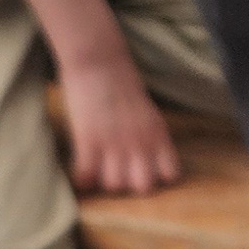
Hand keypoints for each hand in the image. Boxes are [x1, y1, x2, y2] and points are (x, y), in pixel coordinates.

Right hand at [58, 53, 180, 194]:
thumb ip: (150, 136)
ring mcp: (115, 143)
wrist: (98, 61)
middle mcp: (141, 143)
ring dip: (103, 181)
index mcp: (158, 135)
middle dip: (130, 185)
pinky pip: (86, 175)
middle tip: (117, 173)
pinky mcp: (89, 139)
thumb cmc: (120, 84)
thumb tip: (146, 158)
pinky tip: (78, 171)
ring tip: (96, 170)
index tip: (143, 170)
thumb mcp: (147, 112)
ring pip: (115, 185)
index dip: (157, 178)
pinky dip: (81, 179)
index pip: (170, 175)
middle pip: (143, 187)